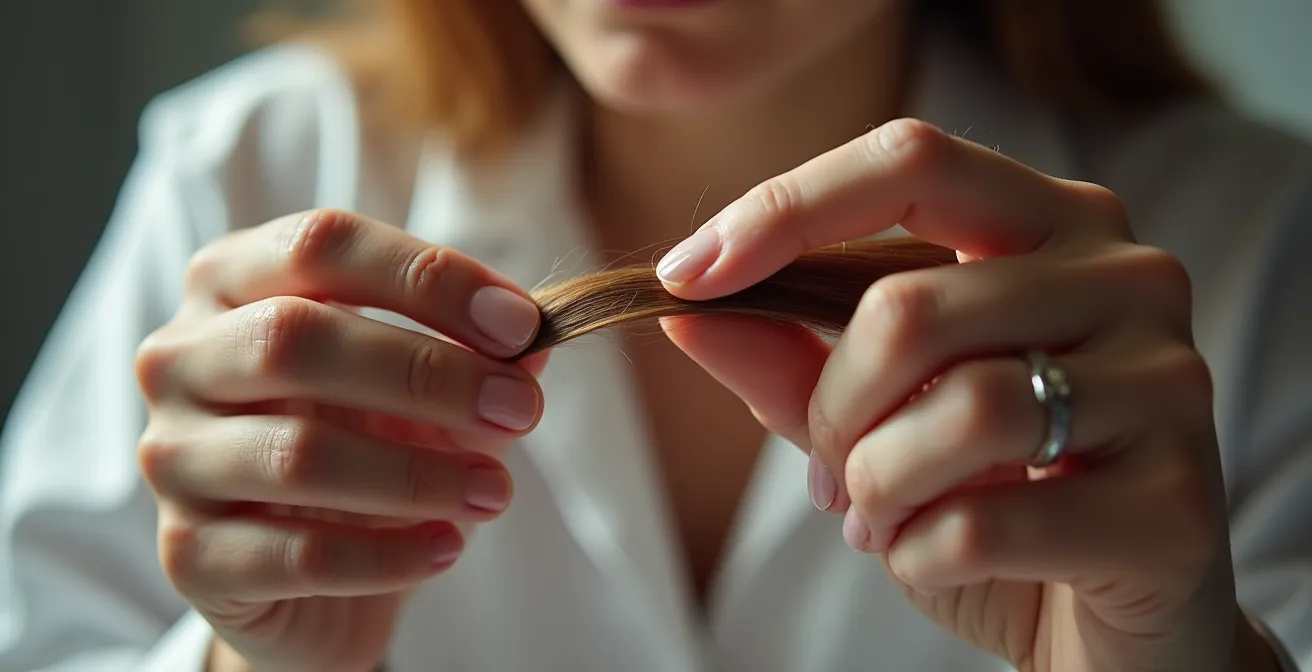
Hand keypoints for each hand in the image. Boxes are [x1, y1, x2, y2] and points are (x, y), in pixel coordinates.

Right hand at [134, 210, 546, 671]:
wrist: (304, 571)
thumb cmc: (364, 441)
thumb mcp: (424, 382)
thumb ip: (475, 352)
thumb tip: (533, 339)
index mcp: (234, 279)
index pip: (322, 244)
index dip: (430, 278)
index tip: (522, 326)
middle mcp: (182, 356)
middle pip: (296, 338)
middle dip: (428, 374)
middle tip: (521, 410)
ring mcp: (172, 456)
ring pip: (297, 455)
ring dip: (419, 474)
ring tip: (495, 491)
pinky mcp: (189, 555)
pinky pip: (296, 554)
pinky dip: (389, 554)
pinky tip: (447, 547)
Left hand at [657, 120, 1279, 670]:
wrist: (1111, 623)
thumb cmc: (990, 496)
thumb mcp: (881, 414)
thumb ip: (792, 356)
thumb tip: (684, 310)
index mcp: (1054, 224)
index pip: (911, 161)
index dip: (783, 209)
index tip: (684, 275)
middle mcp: (1128, 278)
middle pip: (909, 308)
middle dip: (830, 411)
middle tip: (826, 472)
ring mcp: (1168, 385)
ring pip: (957, 410)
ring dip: (873, 487)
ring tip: (878, 520)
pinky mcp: (1175, 504)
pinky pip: (986, 523)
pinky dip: (920, 556)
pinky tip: (934, 562)